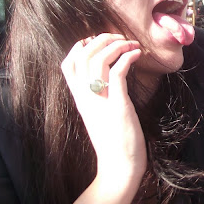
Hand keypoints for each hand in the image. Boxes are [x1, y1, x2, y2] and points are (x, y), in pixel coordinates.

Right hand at [61, 34, 144, 181]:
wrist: (119, 166)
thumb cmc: (114, 141)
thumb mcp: (100, 115)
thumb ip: (99, 97)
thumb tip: (108, 79)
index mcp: (80, 99)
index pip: (67, 65)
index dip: (79, 47)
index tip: (96, 42)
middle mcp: (86, 98)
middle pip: (82, 56)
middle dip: (101, 40)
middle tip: (118, 37)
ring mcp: (101, 101)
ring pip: (98, 60)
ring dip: (116, 45)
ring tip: (130, 43)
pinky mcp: (118, 105)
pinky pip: (118, 72)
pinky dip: (127, 57)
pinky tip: (137, 54)